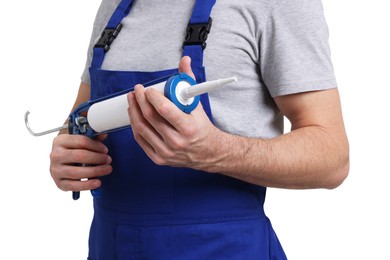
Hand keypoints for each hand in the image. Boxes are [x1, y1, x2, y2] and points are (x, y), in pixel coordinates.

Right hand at [49, 134, 111, 191]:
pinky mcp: (59, 182)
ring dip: (95, 171)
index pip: (81, 141)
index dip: (96, 146)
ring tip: (107, 169)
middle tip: (108, 159)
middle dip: (97, 158)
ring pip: (77, 172)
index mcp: (60, 141)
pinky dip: (87, 185)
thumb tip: (104, 135)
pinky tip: (98, 182)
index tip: (105, 150)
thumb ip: (92, 138)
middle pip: (80, 156)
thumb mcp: (80, 141)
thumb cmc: (73, 150)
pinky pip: (74, 186)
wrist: (61, 163)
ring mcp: (56, 170)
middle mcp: (55, 155)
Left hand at [127, 56, 220, 170]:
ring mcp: (166, 152)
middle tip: (137, 90)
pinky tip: (134, 115)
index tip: (148, 89)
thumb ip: (188, 81)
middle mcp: (176, 142)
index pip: (164, 109)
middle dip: (139, 100)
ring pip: (141, 128)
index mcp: (188, 128)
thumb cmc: (201, 127)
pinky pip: (140, 139)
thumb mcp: (197, 103)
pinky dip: (135, 125)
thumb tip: (184, 60)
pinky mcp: (158, 158)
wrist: (207, 152)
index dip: (152, 97)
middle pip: (150, 117)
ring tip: (132, 100)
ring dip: (133, 111)